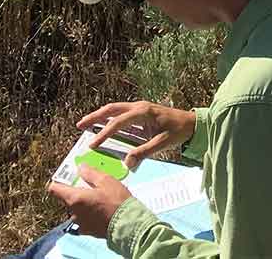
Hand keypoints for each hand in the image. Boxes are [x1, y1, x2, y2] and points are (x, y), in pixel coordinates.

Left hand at [47, 164, 132, 237]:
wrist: (128, 225)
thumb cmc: (117, 201)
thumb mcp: (106, 181)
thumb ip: (90, 173)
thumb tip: (81, 167)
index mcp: (75, 198)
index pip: (54, 189)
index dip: (58, 182)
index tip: (66, 178)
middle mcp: (73, 212)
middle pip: (66, 199)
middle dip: (74, 192)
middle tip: (88, 186)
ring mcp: (80, 223)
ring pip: (76, 210)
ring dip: (83, 204)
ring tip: (98, 200)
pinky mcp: (87, 231)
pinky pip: (83, 220)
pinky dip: (88, 215)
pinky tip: (100, 212)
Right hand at [77, 101, 195, 167]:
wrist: (191, 123)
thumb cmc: (178, 131)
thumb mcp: (162, 144)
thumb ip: (144, 152)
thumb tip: (127, 163)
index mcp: (143, 112)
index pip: (118, 123)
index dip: (104, 134)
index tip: (92, 145)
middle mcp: (139, 107)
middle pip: (111, 109)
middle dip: (94, 117)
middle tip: (79, 125)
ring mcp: (139, 109)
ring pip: (115, 110)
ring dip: (100, 117)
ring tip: (85, 125)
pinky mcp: (140, 113)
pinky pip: (121, 115)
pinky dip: (110, 120)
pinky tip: (103, 127)